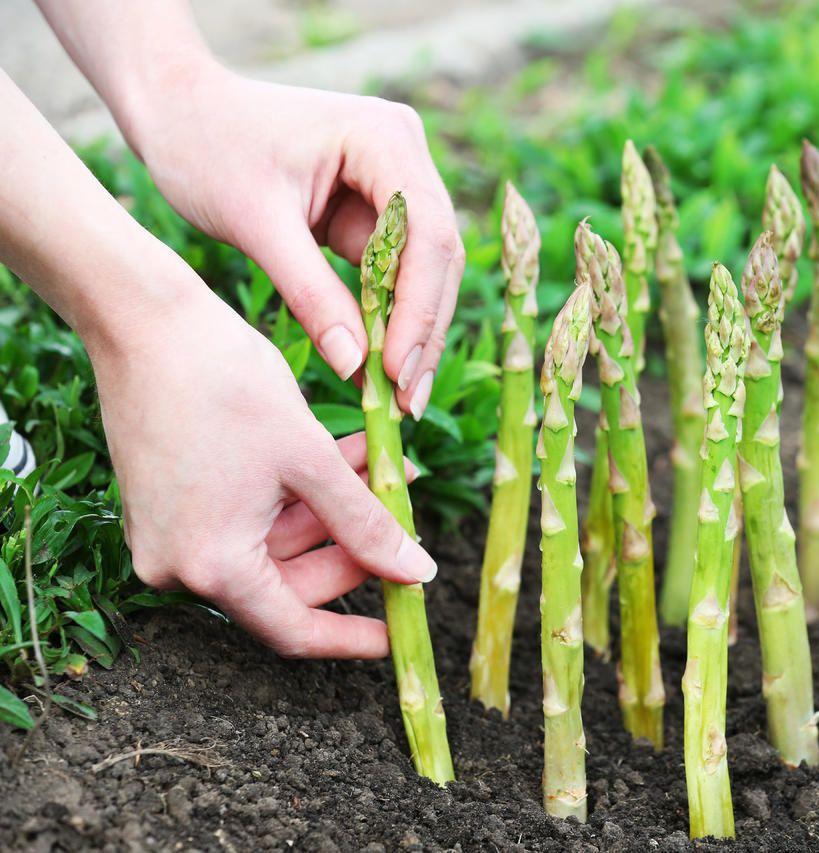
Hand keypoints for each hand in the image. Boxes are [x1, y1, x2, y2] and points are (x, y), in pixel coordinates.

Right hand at [93, 277, 438, 657]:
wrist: (143, 318)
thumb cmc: (225, 383)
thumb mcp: (310, 459)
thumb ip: (366, 524)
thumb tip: (418, 574)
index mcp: (210, 566)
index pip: (293, 629)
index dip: (351, 638)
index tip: (399, 635)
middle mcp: (179, 564)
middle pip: (288, 583)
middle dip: (354, 547)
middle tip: (406, 511)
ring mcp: (169, 534)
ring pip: (274, 542)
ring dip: (334, 510)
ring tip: (386, 465)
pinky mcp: (169, 502)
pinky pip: (248, 517)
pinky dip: (297, 494)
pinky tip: (345, 455)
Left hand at [126, 67, 462, 418]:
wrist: (176, 110)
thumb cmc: (206, 148)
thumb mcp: (256, 224)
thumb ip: (311, 294)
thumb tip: (356, 367)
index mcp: (383, 137)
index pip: (426, 233)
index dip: (420, 307)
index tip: (397, 370)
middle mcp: (404, 153)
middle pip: (438, 254)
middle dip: (423, 329)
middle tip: (407, 400)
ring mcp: (395, 179)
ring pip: (424, 268)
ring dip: (411, 330)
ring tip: (397, 397)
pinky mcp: (377, 205)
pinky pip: (394, 269)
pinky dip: (386, 315)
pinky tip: (378, 367)